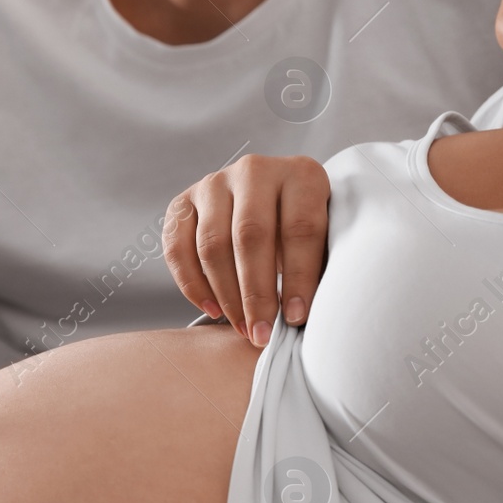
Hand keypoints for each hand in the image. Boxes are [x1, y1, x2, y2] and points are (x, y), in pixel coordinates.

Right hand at [163, 155, 329, 347]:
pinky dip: (191, 284)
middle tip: (261, 332)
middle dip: (256, 292)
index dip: (298, 277)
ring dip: (225, 294)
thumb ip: (318, 269)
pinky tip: (212, 310)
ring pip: (212, 244)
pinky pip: (177, 247)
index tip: (295, 318)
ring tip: (242, 327)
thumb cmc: (304, 233)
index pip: (300, 227)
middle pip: (250, 235)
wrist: (274, 203)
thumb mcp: (325, 241)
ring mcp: (214, 182)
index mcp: (301, 174)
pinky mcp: (184, 201)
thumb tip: (301, 317)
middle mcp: (255, 170)